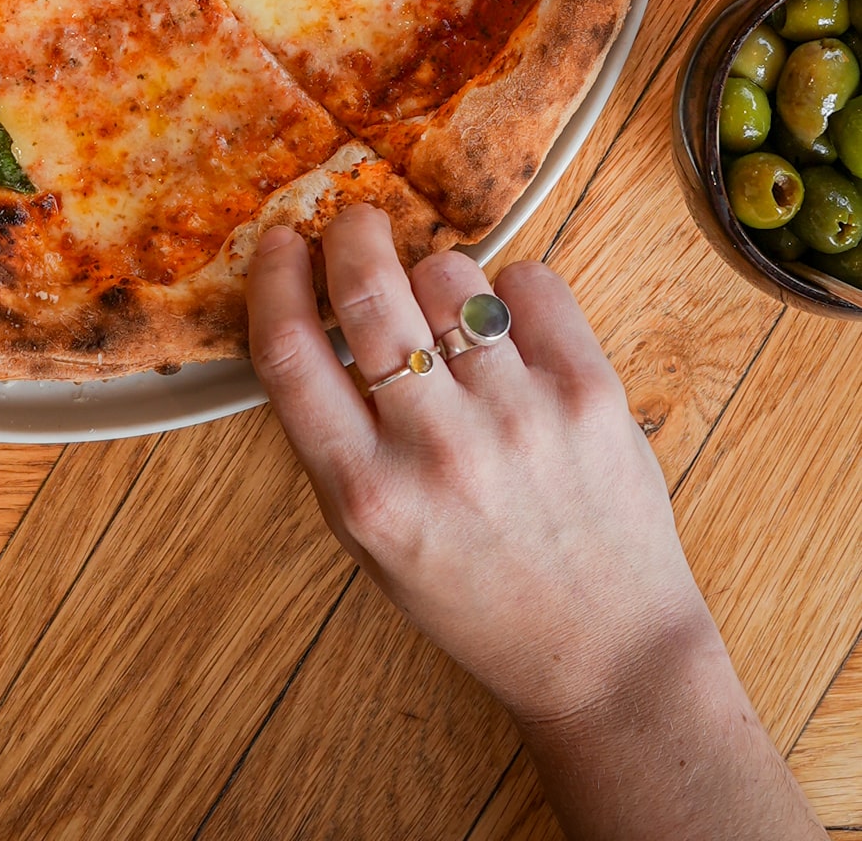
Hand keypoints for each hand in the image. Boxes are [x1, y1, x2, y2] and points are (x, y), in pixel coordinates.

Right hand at [248, 209, 820, 840]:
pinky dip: (509, 291)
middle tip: (354, 227)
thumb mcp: (369, 541)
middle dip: (351, 235)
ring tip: (447, 314)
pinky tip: (511, 332)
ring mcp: (519, 417)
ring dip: (434, 275)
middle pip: (368, 290)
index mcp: (368, 494)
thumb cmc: (477, 594)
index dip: (273, 278)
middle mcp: (439, 451)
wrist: (607, 655)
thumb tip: (307, 311)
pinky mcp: (589, 394)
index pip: (289, 351)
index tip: (278, 243)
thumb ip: (332, 439)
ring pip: (448, 273)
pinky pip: (530, 283)